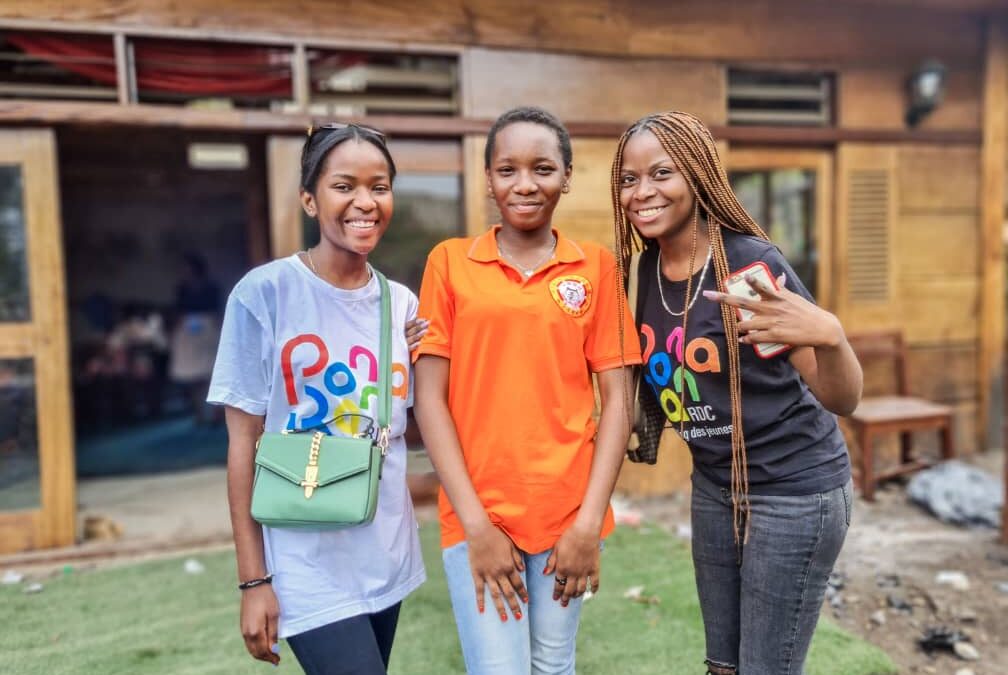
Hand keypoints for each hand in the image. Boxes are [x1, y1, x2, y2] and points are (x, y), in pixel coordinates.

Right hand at [239, 584, 280, 664]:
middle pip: (256, 652)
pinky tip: (262, 646)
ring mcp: (243, 630)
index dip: (271, 658)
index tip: (278, 661)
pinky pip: (248, 643)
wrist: (253, 586)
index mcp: (255, 631)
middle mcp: (247, 633)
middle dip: (266, 658)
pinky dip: (255, 648)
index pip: (263, 651)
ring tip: (270, 655)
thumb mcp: (274, 615)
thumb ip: (273, 634)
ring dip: (260, 654)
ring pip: (251, 649)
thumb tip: (273, 649)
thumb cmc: (266, 599)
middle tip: (275, 660)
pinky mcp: (243, 626)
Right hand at [405, 317, 428, 350]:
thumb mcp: (404, 330)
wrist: (395, 350)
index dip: (416, 322)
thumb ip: (410, 324)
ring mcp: (403, 343)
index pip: (408, 324)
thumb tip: (416, 316)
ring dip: (419, 334)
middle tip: (428, 323)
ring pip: (412, 338)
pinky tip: (420, 343)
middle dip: (420, 326)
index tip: (424, 319)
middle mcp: (402, 336)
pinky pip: (409, 348)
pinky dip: (414, 345)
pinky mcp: (405, 350)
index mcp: (402, 330)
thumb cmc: (402, 337)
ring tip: (427, 331)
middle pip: (412, 330)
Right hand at [466, 523, 527, 620]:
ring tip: (505, 619)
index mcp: (509, 566)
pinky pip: (479, 590)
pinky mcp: (477, 574)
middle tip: (519, 617)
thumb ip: (517, 559)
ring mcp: (488, 575)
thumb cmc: (496, 536)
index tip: (526, 602)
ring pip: (496, 595)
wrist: (480, 532)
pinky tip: (481, 611)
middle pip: (509, 593)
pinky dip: (480, 601)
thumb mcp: (511, 545)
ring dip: (501, 608)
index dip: (523, 593)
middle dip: (515, 606)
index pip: (518, 584)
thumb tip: (522, 570)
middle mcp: (500, 573)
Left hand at [544, 523, 600, 605]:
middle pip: (568, 590)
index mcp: (562, 569)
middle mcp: (573, 573)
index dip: (556, 593)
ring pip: (580, 589)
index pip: (558, 585)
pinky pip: (594, 583)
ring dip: (577, 595)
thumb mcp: (556, 549)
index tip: (555, 598)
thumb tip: (545, 573)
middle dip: (565, 598)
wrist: (585, 532)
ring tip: (574, 597)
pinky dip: (593, 589)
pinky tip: (592, 592)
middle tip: (564, 603)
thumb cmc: (568, 538)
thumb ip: (551, 562)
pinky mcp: (594, 569)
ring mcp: (584, 572)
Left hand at [703, 273, 842, 349]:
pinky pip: (753, 338)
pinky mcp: (775, 336)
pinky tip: (743, 340)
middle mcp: (771, 308)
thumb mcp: (794, 297)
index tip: (743, 276)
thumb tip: (779, 276)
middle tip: (708, 295)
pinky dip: (746, 339)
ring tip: (738, 329)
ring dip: (738, 327)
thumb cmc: (805, 311)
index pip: (761, 285)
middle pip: (742, 302)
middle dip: (723, 299)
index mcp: (776, 296)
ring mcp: (772, 322)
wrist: (822, 329)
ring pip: (744, 324)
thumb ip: (782, 288)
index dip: (751, 281)